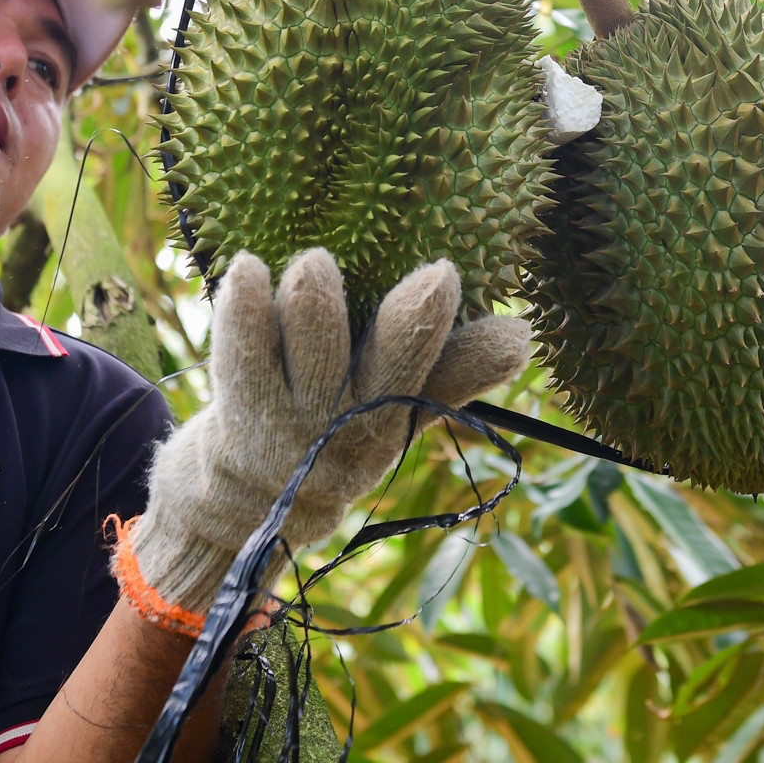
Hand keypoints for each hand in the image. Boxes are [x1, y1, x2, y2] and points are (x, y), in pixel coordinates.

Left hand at [127, 249, 528, 613]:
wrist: (249, 499)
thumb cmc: (338, 430)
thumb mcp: (401, 411)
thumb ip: (456, 371)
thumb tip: (523, 335)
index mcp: (397, 414)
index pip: (442, 378)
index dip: (463, 343)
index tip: (458, 281)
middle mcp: (352, 421)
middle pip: (388, 367)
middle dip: (406, 320)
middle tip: (429, 273)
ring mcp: (295, 418)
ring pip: (315, 350)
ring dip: (317, 302)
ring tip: (317, 264)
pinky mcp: (240, 405)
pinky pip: (242, 352)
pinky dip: (244, 309)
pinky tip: (249, 268)